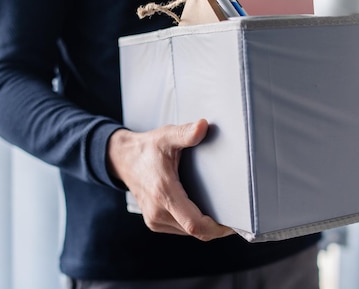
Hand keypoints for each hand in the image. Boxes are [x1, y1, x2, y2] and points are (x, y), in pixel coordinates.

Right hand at [107, 119, 233, 240]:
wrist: (123, 159)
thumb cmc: (146, 148)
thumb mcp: (166, 136)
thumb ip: (186, 133)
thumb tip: (203, 126)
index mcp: (164, 193)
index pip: (193, 223)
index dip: (216, 228)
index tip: (232, 224)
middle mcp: (157, 211)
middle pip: (194, 231)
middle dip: (216, 228)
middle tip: (235, 218)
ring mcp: (155, 219)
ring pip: (187, 232)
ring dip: (205, 226)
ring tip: (221, 213)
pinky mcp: (154, 222)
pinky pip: (180, 229)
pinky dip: (193, 224)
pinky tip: (202, 212)